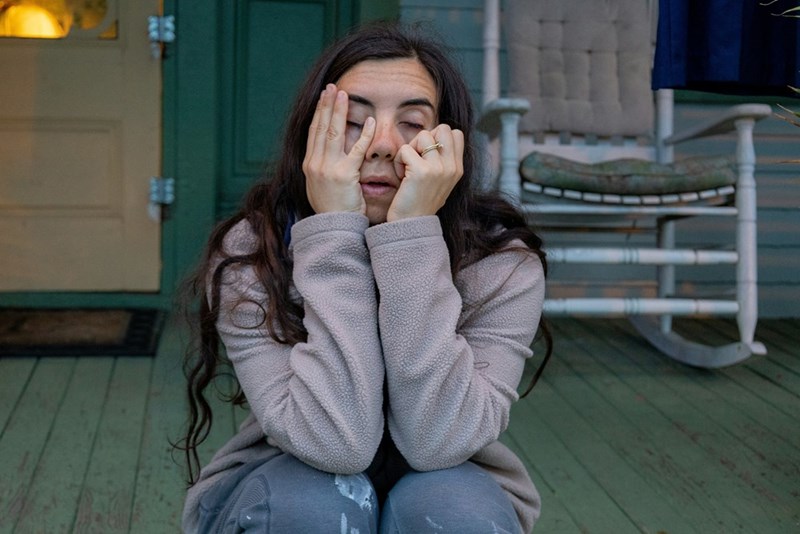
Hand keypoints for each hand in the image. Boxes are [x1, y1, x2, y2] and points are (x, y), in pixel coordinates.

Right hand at [303, 84, 375, 214]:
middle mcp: (315, 164)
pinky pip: (355, 150)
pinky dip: (363, 134)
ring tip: (343, 95)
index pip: (314, 132)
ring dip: (339, 111)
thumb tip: (330, 154)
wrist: (334, 229)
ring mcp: (327, 169)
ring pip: (333, 133)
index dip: (319, 113)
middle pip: (321, 127)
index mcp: (309, 165)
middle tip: (332, 87)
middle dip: (326, 105)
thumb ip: (325, 167)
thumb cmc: (334, 210)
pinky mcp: (343, 175)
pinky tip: (370, 121)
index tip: (324, 97)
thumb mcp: (322, 186)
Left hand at [388, 124, 464, 221]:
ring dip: (410, 148)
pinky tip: (401, 176)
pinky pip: (405, 149)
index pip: (456, 133)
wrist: (411, 225)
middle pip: (442, 128)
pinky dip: (398, 161)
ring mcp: (439, 169)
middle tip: (417, 158)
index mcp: (458, 169)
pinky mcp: (422, 171)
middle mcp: (452, 167)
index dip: (438, 138)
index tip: (427, 156)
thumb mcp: (440, 182)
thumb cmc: (420, 203)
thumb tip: (435, 136)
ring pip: (423, 135)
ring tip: (408, 168)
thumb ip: (442, 161)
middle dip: (425, 138)